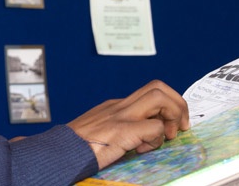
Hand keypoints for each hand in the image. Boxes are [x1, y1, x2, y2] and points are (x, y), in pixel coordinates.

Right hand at [66, 80, 189, 168]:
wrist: (59, 152)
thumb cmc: (77, 147)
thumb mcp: (100, 131)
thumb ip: (119, 129)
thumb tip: (141, 140)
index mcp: (116, 107)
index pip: (150, 94)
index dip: (167, 107)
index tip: (170, 126)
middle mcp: (120, 106)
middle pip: (158, 87)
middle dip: (178, 104)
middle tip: (180, 127)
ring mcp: (120, 116)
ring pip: (159, 96)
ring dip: (174, 115)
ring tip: (169, 136)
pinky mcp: (121, 131)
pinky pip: (153, 128)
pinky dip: (156, 139)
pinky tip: (143, 150)